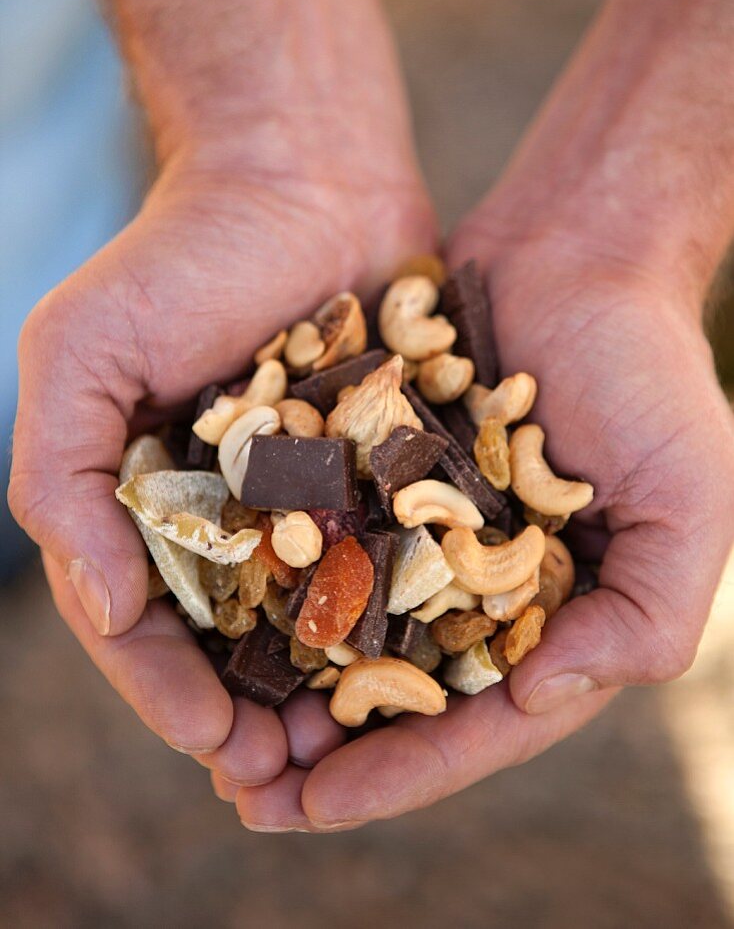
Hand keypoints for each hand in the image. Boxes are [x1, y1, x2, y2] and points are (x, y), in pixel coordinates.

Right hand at [9, 137, 435, 782]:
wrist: (304, 178)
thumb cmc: (182, 257)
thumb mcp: (80, 351)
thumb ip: (61, 478)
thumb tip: (101, 608)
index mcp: (143, 501)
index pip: (141, 620)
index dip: (164, 689)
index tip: (212, 741)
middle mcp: (226, 513)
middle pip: (230, 640)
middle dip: (250, 714)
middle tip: (285, 778)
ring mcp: (308, 497)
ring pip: (313, 619)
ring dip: (326, 692)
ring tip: (352, 752)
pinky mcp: (383, 472)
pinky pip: (390, 559)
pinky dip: (399, 617)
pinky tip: (423, 668)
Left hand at [233, 233, 733, 830]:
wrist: (578, 250)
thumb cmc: (647, 370)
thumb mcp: (693, 500)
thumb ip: (650, 614)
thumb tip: (538, 696)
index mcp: (560, 614)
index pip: (479, 720)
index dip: (404, 773)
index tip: (318, 810)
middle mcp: (484, 584)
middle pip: (400, 691)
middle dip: (327, 752)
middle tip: (240, 800)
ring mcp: (426, 529)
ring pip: (347, 624)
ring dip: (286, 680)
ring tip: (211, 730)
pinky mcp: (380, 471)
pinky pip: (323, 535)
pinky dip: (279, 578)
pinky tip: (217, 610)